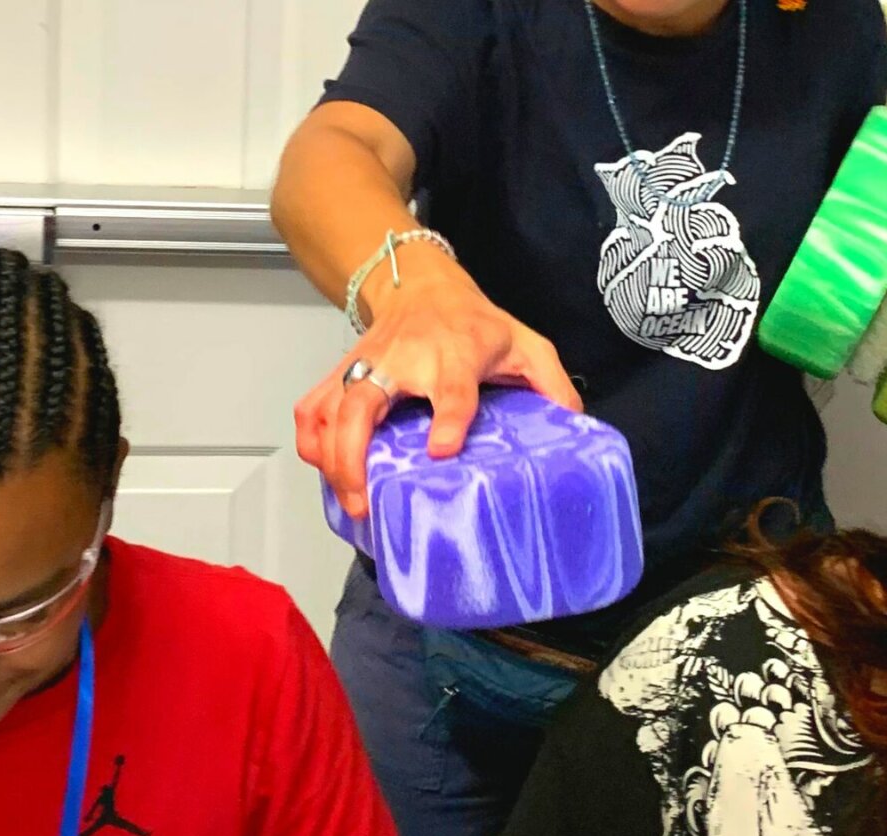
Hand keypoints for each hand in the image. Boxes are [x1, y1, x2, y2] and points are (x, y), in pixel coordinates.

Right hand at [294, 264, 581, 518]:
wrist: (423, 285)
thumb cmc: (474, 323)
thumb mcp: (525, 344)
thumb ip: (551, 383)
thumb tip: (574, 425)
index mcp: (454, 355)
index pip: (450, 388)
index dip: (447, 417)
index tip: (441, 449)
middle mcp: (403, 361)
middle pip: (364, 405)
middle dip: (355, 454)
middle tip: (365, 499)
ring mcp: (367, 367)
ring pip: (330, 410)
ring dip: (331, 457)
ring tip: (349, 498)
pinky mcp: (344, 372)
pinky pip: (313, 407)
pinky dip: (311, 439)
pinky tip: (324, 467)